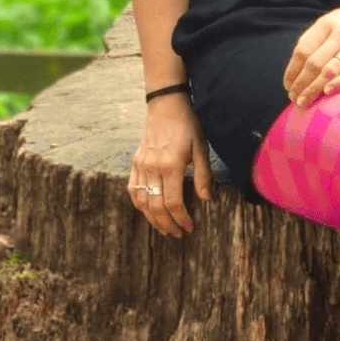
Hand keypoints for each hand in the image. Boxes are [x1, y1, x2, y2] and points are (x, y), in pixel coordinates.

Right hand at [128, 92, 212, 236]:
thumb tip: (206, 200)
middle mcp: (153, 168)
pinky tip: (148, 212)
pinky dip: (139, 205)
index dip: (181, 219)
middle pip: (156, 207)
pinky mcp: (135, 163)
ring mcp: (141, 166)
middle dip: (168, 224)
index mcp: (171, 165)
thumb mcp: (201, 149)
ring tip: (164, 228)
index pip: (174, 203)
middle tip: (178, 234)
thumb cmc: (187, 126)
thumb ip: (203, 176)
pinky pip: (133, 190)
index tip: (189, 228)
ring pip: (142, 202)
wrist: (165, 106)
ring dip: (152, 219)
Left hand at [284, 0, 339, 109]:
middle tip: (294, 99)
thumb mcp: (336, 20)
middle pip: (314, 63)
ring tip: (305, 102)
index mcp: (327, 23)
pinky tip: (328, 92)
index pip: (302, 50)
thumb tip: (297, 67)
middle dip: (300, 84)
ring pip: (330, 69)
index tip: (288, 86)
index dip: (292, 70)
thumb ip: (318, 38)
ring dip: (314, 88)